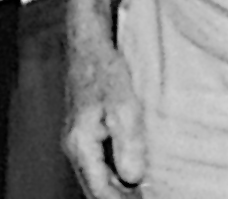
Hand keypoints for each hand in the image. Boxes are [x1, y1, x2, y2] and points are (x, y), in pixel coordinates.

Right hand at [65, 0, 147, 197]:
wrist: (89, 43)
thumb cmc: (104, 69)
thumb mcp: (124, 105)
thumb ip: (128, 144)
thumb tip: (134, 178)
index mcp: (80, 145)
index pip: (100, 191)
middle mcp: (75, 147)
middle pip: (97, 188)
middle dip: (122, 197)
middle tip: (151, 197)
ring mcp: (79, 141)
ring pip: (99, 176)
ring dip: (121, 187)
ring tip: (149, 191)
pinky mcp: (87, 132)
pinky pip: (101, 162)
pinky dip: (118, 171)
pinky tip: (138, 170)